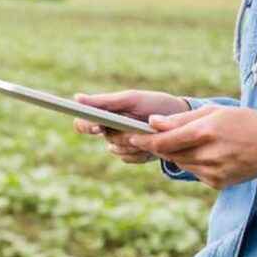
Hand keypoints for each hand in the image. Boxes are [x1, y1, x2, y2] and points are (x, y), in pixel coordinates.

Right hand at [73, 90, 189, 163]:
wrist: (180, 118)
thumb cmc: (153, 104)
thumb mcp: (130, 99)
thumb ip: (104, 101)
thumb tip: (76, 98)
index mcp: (104, 115)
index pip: (82, 123)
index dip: (86, 126)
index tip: (97, 126)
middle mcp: (108, 130)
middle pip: (103, 138)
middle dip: (118, 135)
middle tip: (131, 132)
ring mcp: (120, 144)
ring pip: (116, 149)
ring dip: (132, 142)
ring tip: (149, 131)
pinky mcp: (132, 156)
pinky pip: (128, 158)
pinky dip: (141, 151)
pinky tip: (152, 143)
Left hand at [129, 106, 256, 189]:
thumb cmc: (243, 122)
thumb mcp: (213, 111)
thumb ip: (180, 118)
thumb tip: (152, 122)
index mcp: (204, 133)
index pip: (162, 141)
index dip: (142, 140)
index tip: (128, 136)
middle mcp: (206, 155)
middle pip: (167, 153)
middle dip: (155, 145)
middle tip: (143, 137)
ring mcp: (212, 172)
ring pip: (179, 163)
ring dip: (175, 153)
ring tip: (185, 141)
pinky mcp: (217, 183)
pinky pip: (194, 172)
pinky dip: (192, 162)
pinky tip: (206, 153)